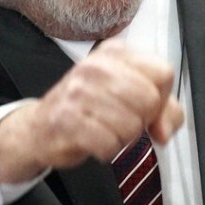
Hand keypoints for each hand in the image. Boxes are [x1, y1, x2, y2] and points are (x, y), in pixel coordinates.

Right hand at [0, 40, 184, 182]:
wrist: (40, 128)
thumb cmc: (89, 109)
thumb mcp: (129, 97)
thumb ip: (163, 109)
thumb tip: (165, 130)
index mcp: (115, 53)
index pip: (162, 73)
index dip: (162, 99)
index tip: (148, 109)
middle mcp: (96, 66)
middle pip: (150, 100)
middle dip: (142, 120)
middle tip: (122, 120)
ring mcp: (79, 92)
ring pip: (132, 125)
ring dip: (123, 137)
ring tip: (105, 129)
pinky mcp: (67, 120)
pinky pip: (110, 144)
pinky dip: (107, 151)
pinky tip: (94, 141)